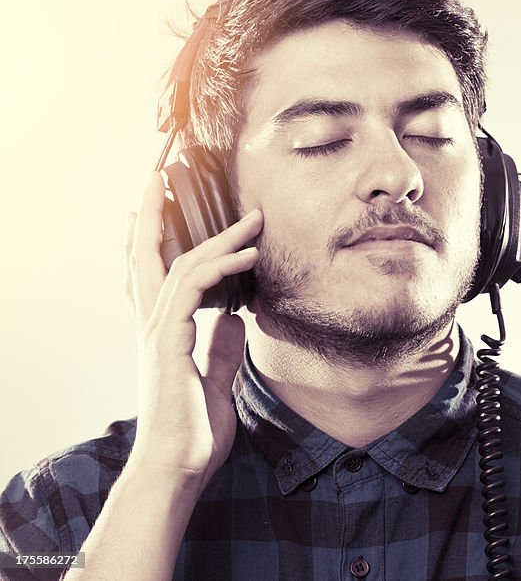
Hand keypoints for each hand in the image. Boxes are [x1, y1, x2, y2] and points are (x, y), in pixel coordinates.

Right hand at [124, 172, 262, 487]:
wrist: (178, 470)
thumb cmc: (193, 435)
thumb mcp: (215, 384)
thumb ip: (221, 350)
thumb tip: (235, 319)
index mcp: (160, 334)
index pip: (151, 274)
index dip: (151, 237)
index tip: (159, 204)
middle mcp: (151, 327)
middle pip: (145, 256)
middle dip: (154, 213)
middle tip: (161, 175)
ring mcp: (156, 333)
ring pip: (176, 265)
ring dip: (214, 236)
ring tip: (249, 216)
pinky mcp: (169, 343)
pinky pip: (192, 290)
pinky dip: (221, 266)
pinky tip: (248, 255)